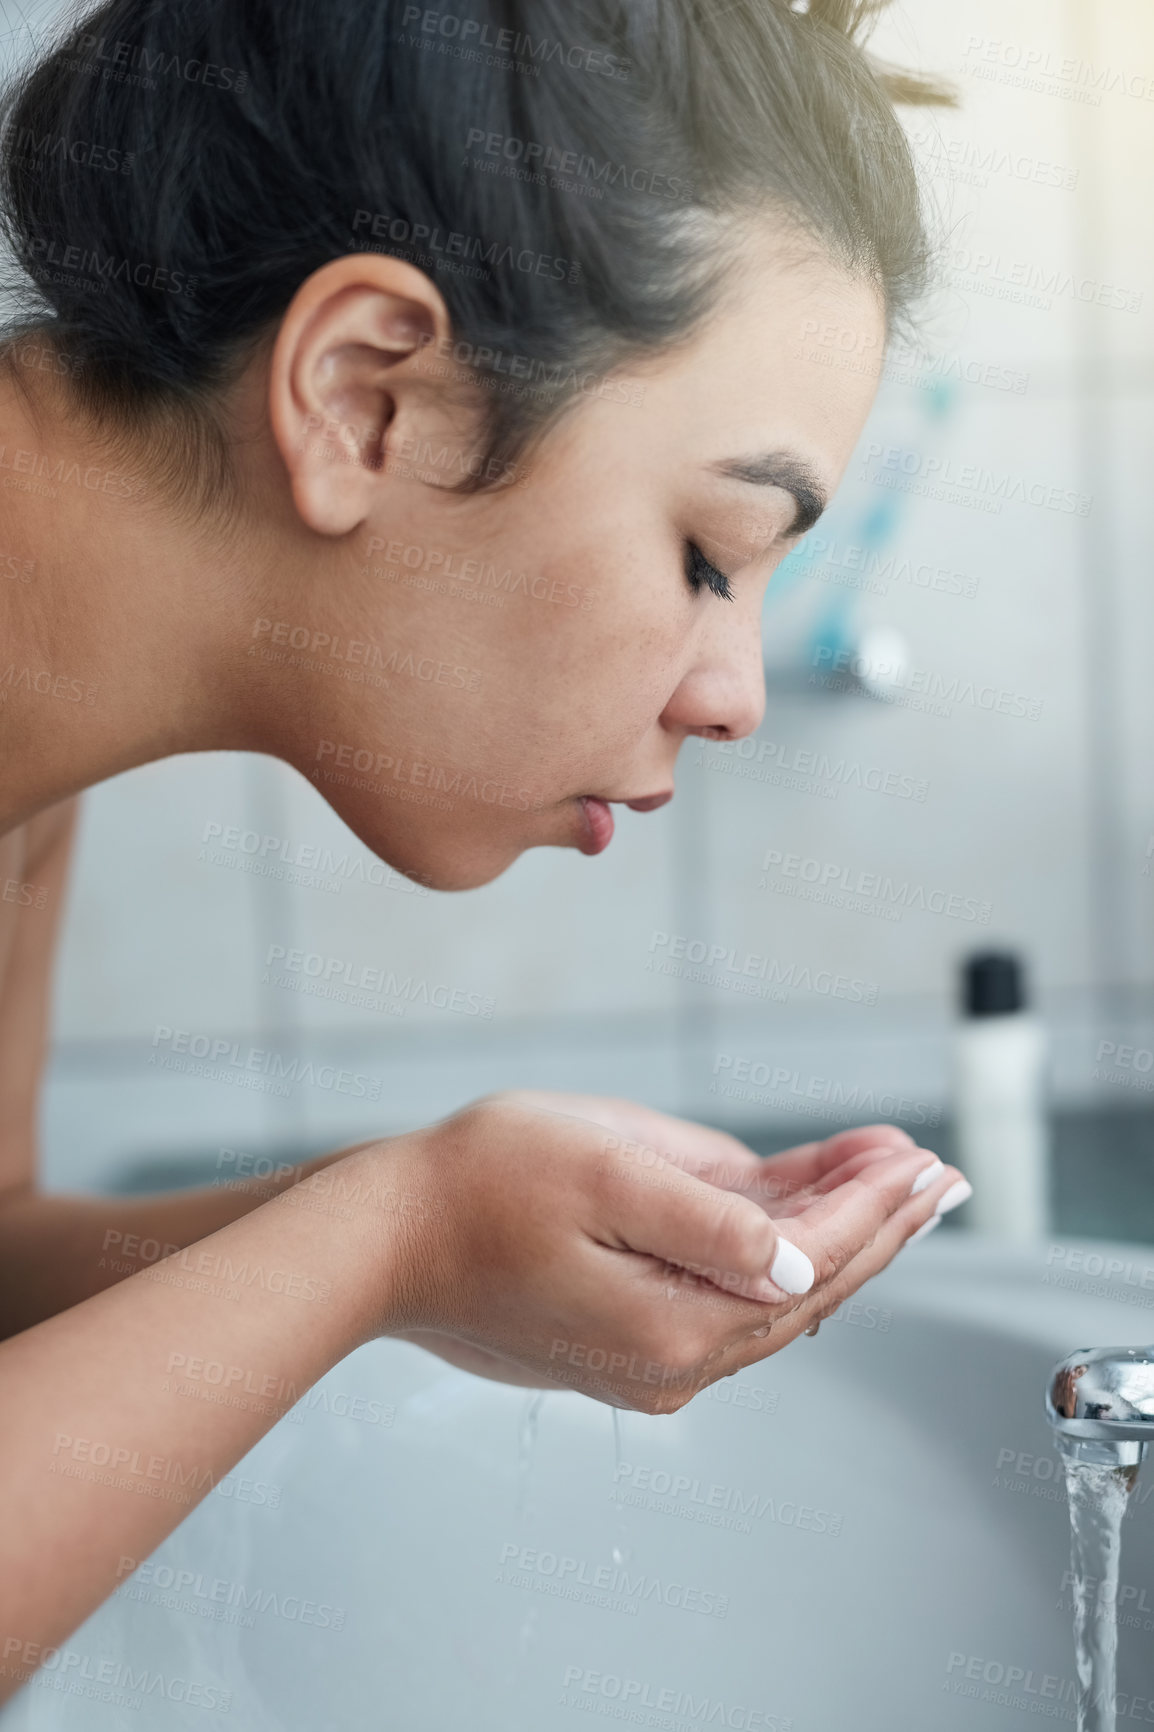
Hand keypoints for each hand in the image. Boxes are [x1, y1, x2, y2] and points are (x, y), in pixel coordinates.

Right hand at [347, 1091, 963, 1412]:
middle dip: (875, 1224)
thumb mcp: (603, 1172)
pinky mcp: (622, 1340)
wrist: (380, 1241)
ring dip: (831, 1234)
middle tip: (936, 1176)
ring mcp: (646, 1359)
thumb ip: (714, 1219)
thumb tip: (805, 1264)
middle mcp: (673, 1361)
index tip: (925, 1160)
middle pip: (807, 1290)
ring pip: (771, 1294)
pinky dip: (773, 1251)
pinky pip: (725, 1296)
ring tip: (886, 1182)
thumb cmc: (476, 1187)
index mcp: (676, 1323)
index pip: (813, 1262)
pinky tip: (799, 1215)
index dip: (876, 1206)